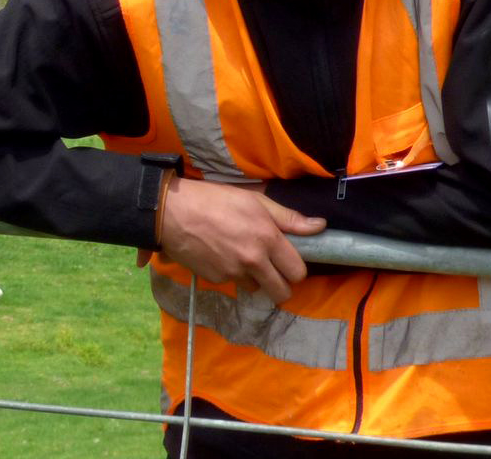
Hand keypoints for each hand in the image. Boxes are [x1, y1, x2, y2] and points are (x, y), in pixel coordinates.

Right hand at [148, 177, 325, 302]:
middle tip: (271, 270)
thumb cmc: (213, 199)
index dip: (295, 268)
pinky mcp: (215, 279)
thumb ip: (288, 218)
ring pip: (256, 288)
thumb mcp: (253, 200)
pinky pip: (233, 282)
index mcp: (267, 239)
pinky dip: (231, 274)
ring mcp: (233, 273)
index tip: (287, 261)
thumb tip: (320, 226)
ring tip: (240, 257)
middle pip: (281, 292)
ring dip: (254, 279)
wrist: (170, 212)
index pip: (297, 272)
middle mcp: (253, 261)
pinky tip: (220, 256)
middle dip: (280, 284)